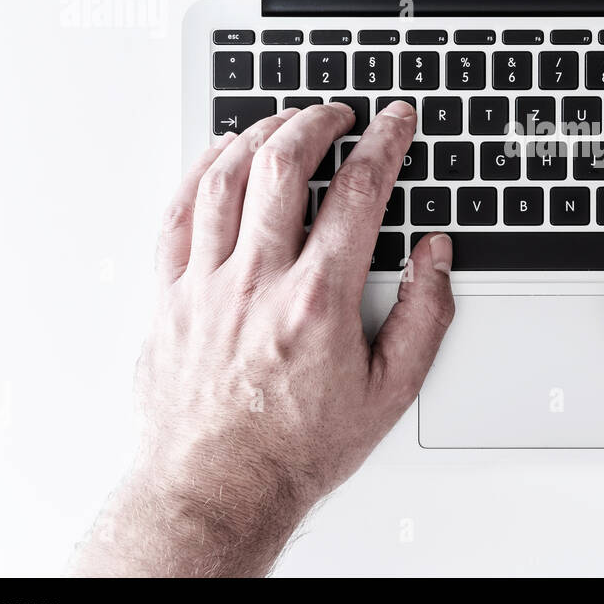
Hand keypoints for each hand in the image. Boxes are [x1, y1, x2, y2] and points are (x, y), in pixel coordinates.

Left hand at [72, 100, 454, 575]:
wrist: (218, 490)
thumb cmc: (297, 449)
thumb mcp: (390, 391)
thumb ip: (424, 315)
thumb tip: (433, 256)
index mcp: (318, 299)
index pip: (359, 192)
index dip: (385, 142)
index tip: (395, 122)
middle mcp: (258, 281)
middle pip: (283, 165)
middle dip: (317, 121)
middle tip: (338, 113)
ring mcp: (206, 285)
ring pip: (225, 178)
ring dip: (259, 135)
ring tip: (283, 122)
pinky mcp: (170, 297)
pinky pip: (177, 215)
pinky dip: (199, 173)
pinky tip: (218, 157)